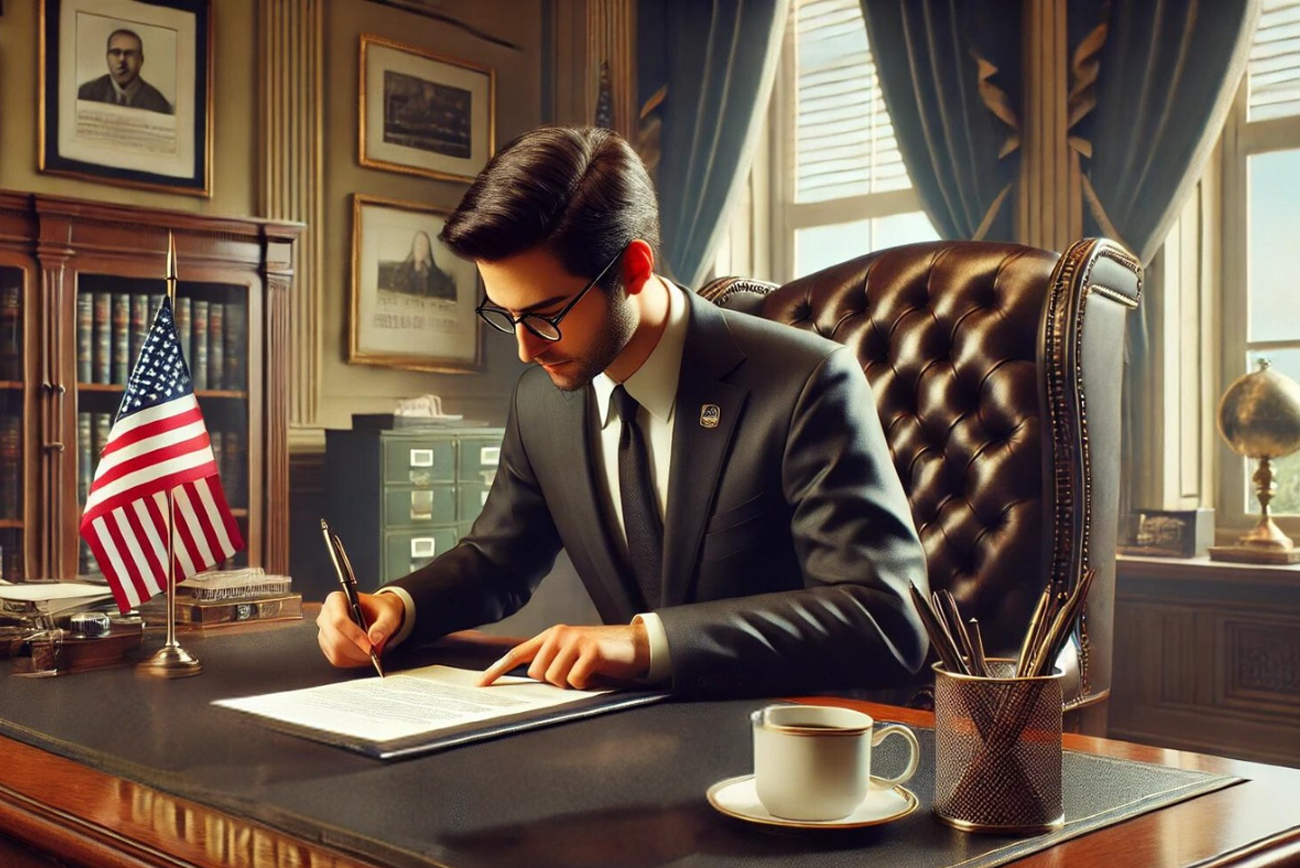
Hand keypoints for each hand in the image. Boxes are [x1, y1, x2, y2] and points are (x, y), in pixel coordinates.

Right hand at [315, 590, 404, 668]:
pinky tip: (364, 655)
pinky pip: (336, 659)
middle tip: (374, 653)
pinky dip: (352, 661)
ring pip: (336, 652)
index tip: (370, 646)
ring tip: (372, 654)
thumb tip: (374, 638)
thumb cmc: (380, 611)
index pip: (338, 620)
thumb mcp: (389, 614)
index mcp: (336, 599)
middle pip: (336, 639)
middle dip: (357, 650)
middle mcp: (325, 615)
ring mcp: (324, 632)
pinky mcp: (326, 646)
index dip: (354, 635)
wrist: (378, 615)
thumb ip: (383, 625)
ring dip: (356, 657)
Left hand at [478, 623, 649, 688]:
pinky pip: (575, 681)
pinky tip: (595, 674)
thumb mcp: (572, 654)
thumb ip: (552, 661)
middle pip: (537, 674)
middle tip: (574, 674)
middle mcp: (559, 635)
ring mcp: (574, 641)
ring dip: (571, 683)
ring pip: (555, 680)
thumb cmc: (601, 655)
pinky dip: (585, 684)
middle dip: (554, 682)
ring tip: (586, 672)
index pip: (518, 653)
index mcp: (551, 635)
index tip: (481, 684)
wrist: (635, 645)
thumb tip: (534, 681)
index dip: (498, 670)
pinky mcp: (590, 651)